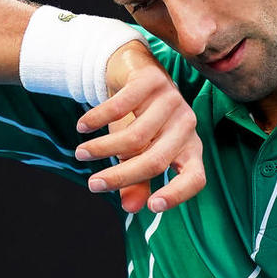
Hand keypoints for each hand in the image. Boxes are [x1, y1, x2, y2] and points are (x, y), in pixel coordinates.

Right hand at [74, 40, 205, 213]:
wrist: (134, 69)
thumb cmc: (140, 118)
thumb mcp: (139, 151)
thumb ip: (139, 181)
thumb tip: (130, 208)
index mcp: (189, 147)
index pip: (195, 177)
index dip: (177, 194)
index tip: (151, 206)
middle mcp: (186, 124)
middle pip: (156, 160)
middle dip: (121, 176)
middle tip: (93, 184)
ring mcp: (172, 99)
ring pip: (136, 136)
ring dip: (102, 148)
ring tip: (81, 153)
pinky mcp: (152, 79)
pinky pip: (122, 106)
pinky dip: (98, 118)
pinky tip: (82, 126)